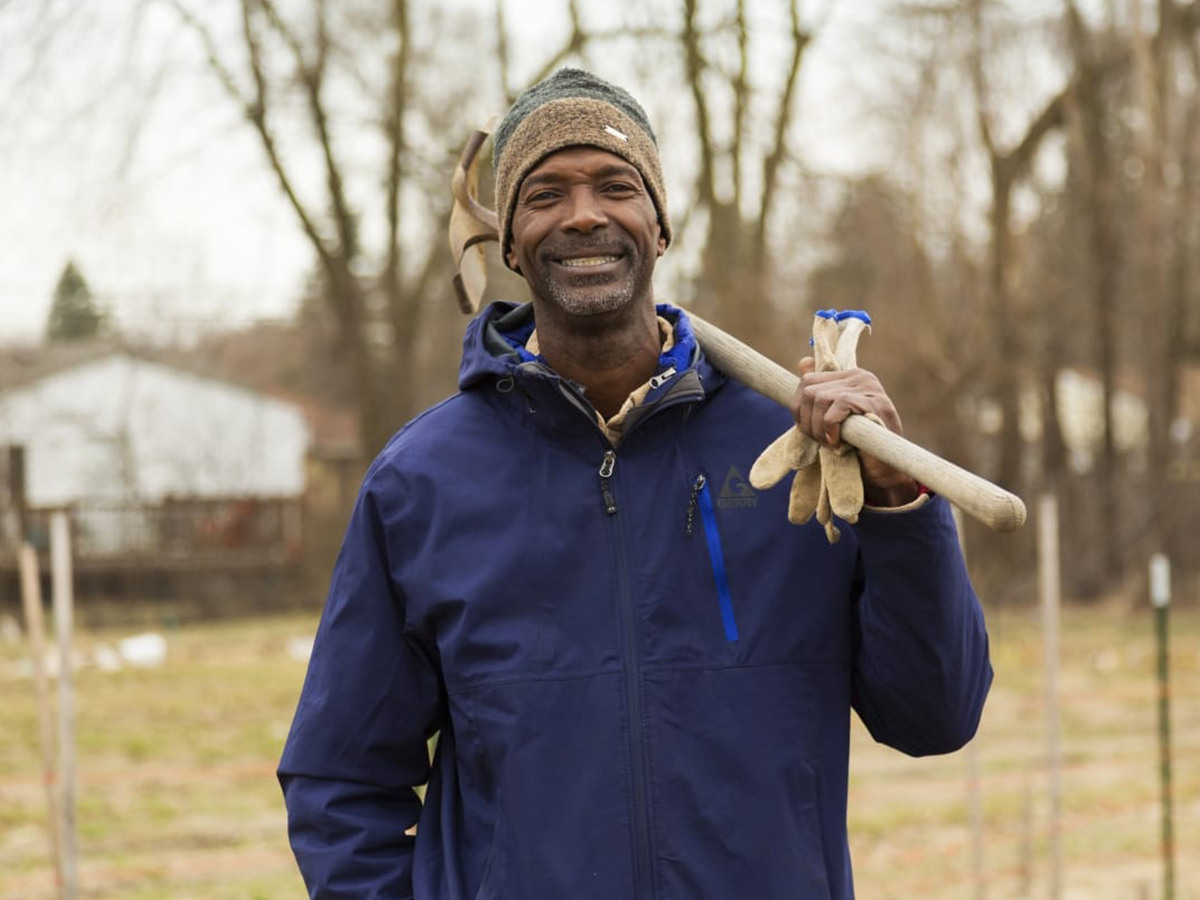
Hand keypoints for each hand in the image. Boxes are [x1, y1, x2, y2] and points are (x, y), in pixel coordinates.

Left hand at [791, 357, 919, 506]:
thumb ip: (819, 392)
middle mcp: (861, 377)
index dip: (800, 408)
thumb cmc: (857, 446)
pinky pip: (838, 405)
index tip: (809, 430)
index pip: (808, 380)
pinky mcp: (875, 402)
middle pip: (811, 390)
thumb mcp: (831, 417)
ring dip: (818, 427)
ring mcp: (870, 387)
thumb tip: (803, 361)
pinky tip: (837, 442)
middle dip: (808, 421)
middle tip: (821, 441)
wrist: (884, 471)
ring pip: (821, 398)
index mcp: (849, 378)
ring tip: (830, 443)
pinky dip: (831, 426)